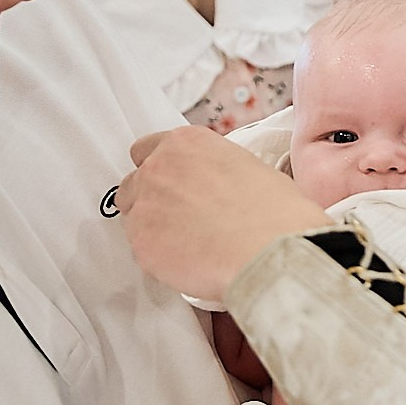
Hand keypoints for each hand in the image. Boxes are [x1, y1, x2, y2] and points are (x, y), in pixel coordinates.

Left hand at [117, 126, 330, 302]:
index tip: (171, 184)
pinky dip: (159, 258)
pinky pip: (141, 250)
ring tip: (186, 244)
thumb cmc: (273, 212)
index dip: (160, 170)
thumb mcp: (247, 167)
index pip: (146, 149)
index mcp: (185, 143)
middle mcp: (158, 168)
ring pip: (133, 217)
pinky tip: (189, 262)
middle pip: (133, 183)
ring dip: (151, 228)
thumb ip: (213, 171)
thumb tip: (214, 188)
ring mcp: (145, 205)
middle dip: (151, 200)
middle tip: (180, 219)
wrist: (269, 250)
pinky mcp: (141, 243)